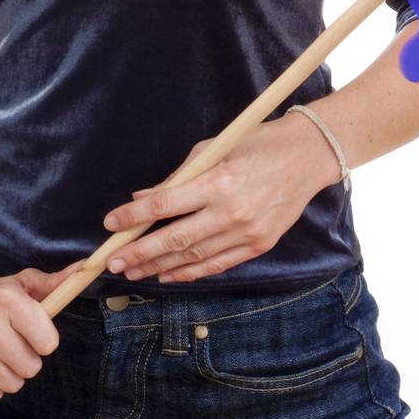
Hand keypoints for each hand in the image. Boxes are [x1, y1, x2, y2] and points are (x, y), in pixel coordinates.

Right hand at [0, 261, 83, 403]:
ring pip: (12, 384)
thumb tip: (85, 268)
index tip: (32, 332)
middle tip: (11, 345)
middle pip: (31, 367)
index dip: (44, 340)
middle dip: (27, 359)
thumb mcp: (21, 284)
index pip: (48, 342)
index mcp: (5, 298)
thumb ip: (54, 283)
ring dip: (9, 374)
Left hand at [100, 115, 342, 284]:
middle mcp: (232, 211)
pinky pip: (218, 264)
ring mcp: (247, 232)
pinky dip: (191, 271)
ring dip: (160, 266)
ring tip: (134, 272)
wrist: (308, 157)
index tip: (111, 223)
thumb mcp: (214, 149)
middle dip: (139, 252)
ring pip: (194, 256)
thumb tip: (143, 197)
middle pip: (175, 238)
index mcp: (218, 181)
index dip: (134, 217)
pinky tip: (169, 274)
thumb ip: (179, 177)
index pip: (165, 204)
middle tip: (113, 262)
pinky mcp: (259, 245)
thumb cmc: (257, 144)